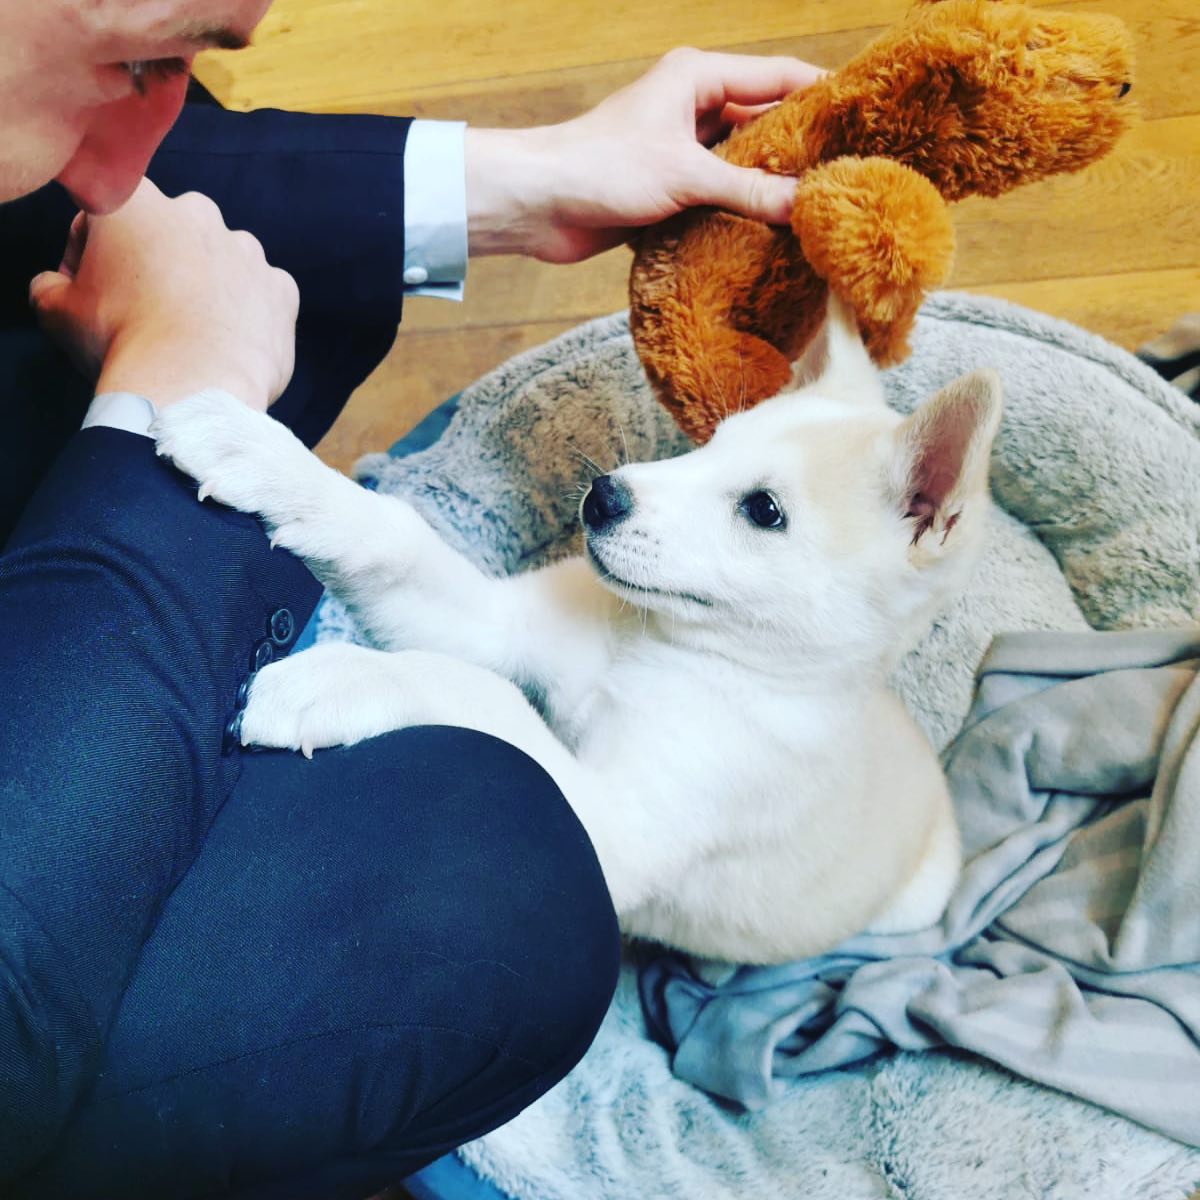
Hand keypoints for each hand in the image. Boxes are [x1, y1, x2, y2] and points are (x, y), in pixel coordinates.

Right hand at [29, 179, 298, 411]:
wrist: (190, 388)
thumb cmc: (120, 343)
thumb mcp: (58, 312)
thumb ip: (51, 286)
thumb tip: (55, 287)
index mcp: (136, 202)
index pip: (104, 219)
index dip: (91, 258)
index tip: (94, 295)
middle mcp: (198, 213)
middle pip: (170, 235)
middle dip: (158, 265)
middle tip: (145, 315)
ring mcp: (247, 251)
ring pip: (221, 261)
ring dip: (207, 286)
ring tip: (191, 334)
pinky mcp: (281, 289)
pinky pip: (263, 294)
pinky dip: (249, 313)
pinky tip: (228, 342)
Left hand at [465, 48, 824, 262]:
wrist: (538, 204)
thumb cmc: (601, 168)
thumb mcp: (686, 175)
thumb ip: (749, 191)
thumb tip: (806, 207)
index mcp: (698, 77)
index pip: (778, 77)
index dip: (821, 95)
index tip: (864, 117)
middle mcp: (691, 107)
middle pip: (763, 122)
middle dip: (800, 148)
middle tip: (847, 175)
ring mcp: (677, 149)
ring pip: (740, 164)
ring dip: (768, 186)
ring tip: (817, 209)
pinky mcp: (665, 187)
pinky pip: (715, 195)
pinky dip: (737, 211)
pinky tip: (768, 234)